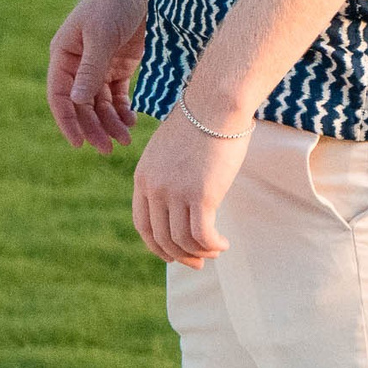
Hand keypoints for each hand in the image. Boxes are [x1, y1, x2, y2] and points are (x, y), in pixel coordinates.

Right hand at [46, 0, 146, 153]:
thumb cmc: (116, 0)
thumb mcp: (102, 36)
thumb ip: (90, 70)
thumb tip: (75, 103)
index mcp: (64, 53)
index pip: (59, 95)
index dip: (67, 121)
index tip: (79, 143)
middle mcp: (78, 62)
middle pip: (80, 104)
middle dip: (93, 126)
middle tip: (109, 148)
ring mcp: (100, 63)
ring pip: (99, 102)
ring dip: (110, 122)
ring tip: (125, 139)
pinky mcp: (120, 62)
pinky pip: (117, 94)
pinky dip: (122, 109)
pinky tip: (131, 121)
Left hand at [132, 110, 249, 267]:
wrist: (216, 103)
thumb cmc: (200, 120)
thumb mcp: (170, 148)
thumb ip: (168, 173)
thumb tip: (181, 197)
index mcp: (143, 177)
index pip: (143, 224)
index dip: (157, 245)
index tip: (174, 254)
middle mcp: (154, 188)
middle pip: (161, 238)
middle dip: (180, 256)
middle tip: (198, 263)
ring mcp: (176, 193)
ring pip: (183, 241)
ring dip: (201, 252)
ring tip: (216, 251)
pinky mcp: (201, 196)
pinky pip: (204, 235)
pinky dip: (214, 245)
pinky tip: (224, 243)